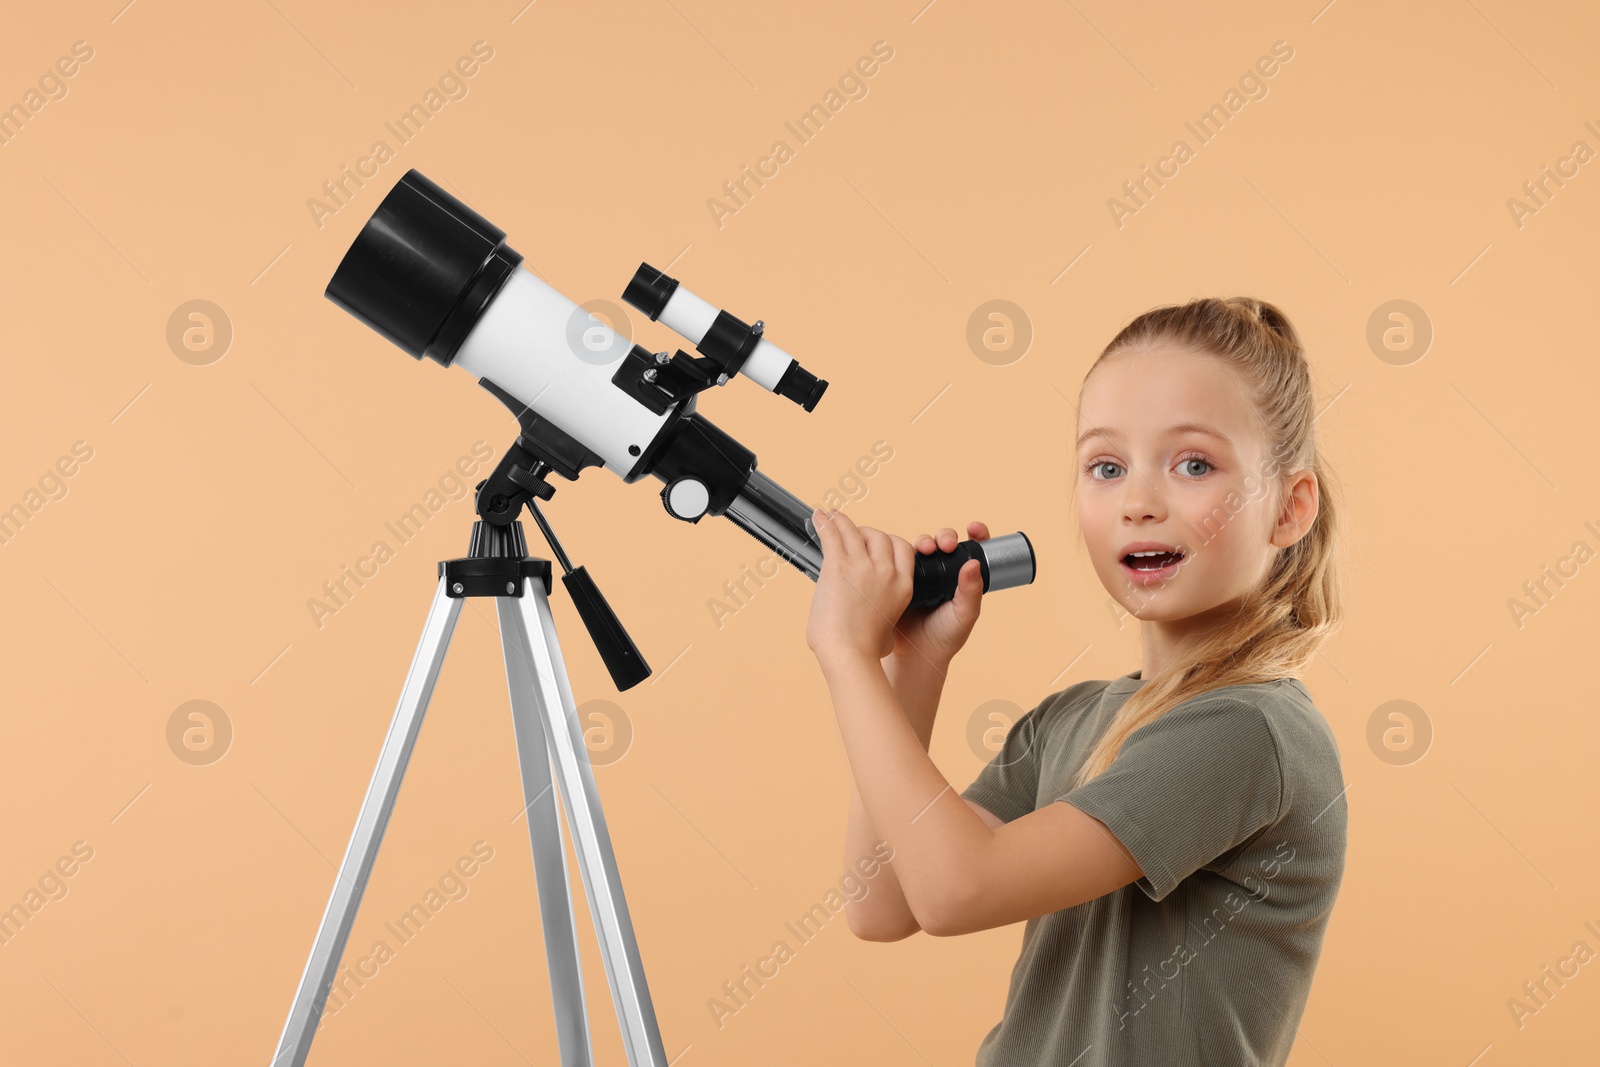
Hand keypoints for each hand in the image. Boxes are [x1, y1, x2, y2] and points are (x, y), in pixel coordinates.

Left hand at [806, 508, 915, 663]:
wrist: (850, 654)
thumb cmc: (865, 651)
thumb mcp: (888, 634)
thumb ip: (886, 623)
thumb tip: (881, 630)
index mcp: (902, 586)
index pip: (902, 548)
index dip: (888, 541)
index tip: (875, 542)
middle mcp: (886, 571)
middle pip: (879, 536)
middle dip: (865, 532)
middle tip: (850, 533)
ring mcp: (863, 566)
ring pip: (854, 531)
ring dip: (841, 521)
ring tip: (830, 515)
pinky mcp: (839, 566)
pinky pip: (833, 535)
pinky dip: (824, 523)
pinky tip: (817, 517)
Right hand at [890, 522, 988, 669]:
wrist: (914, 653)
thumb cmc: (945, 636)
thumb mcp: (965, 614)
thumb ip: (971, 591)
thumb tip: (973, 563)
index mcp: (963, 577)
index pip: (972, 549)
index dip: (976, 534)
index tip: (974, 528)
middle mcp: (943, 571)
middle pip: (944, 542)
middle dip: (945, 536)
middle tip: (946, 544)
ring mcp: (921, 573)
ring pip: (922, 546)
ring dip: (924, 541)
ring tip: (925, 549)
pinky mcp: (900, 576)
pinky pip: (900, 556)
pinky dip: (901, 549)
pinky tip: (902, 552)